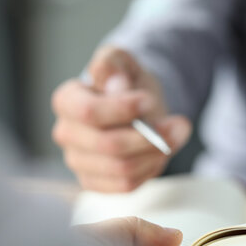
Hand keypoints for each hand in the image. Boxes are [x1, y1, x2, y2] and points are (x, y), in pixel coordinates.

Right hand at [52, 46, 191, 191]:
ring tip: (176, 136)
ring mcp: (78, 162)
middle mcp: (66, 134)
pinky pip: (126, 185)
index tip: (148, 101)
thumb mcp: (121, 60)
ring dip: (156, 154)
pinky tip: (160, 153)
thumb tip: (116, 86)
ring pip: (121, 169)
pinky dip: (150, 170)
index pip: (88, 112)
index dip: (122, 109)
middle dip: (149, 137)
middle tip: (179, 125)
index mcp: (66, 101)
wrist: (136, 105)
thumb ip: (113, 64)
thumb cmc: (126, 82)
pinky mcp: (95, 182)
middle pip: (108, 145)